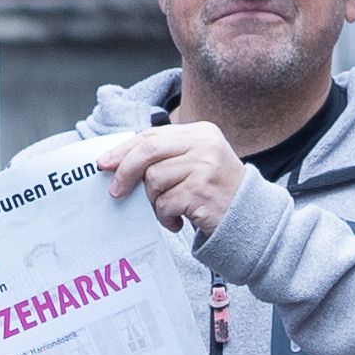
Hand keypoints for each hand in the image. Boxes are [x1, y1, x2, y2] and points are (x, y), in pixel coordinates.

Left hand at [95, 121, 249, 238]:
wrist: (250, 220)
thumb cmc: (217, 194)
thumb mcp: (197, 164)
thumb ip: (168, 156)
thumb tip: (121, 161)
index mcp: (201, 132)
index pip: (153, 135)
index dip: (124, 149)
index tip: (104, 163)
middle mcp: (204, 145)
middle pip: (148, 151)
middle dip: (126, 171)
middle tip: (115, 191)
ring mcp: (204, 167)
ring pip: (154, 179)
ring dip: (155, 202)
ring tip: (170, 211)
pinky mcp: (201, 191)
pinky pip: (165, 203)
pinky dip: (165, 217)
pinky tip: (179, 222)